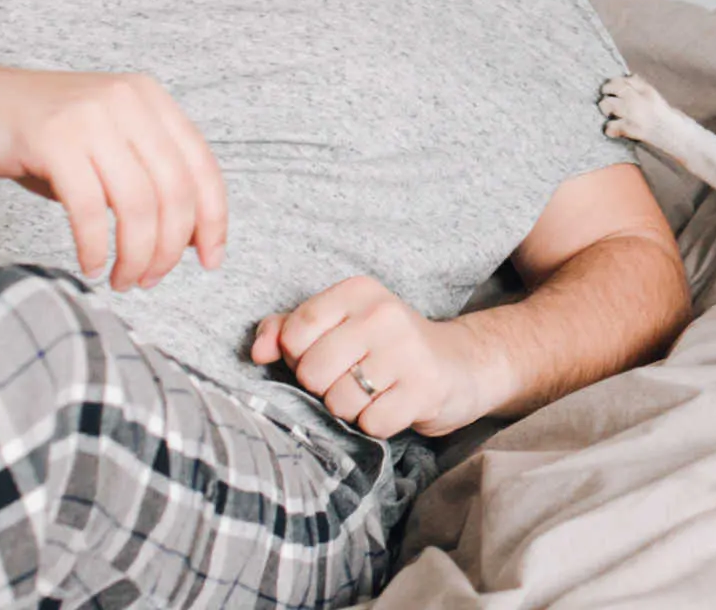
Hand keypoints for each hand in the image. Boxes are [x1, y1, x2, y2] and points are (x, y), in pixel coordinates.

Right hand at [0, 57, 226, 290]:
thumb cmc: (36, 135)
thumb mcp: (104, 147)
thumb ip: (146, 180)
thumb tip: (188, 239)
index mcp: (150, 99)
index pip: (202, 168)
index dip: (213, 221)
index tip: (208, 260)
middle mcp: (128, 100)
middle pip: (175, 191)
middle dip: (169, 248)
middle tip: (150, 280)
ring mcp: (92, 116)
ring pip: (138, 204)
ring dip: (135, 255)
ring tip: (123, 280)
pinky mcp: (54, 137)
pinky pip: (90, 208)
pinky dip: (95, 246)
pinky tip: (90, 264)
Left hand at [250, 276, 499, 437]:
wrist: (459, 364)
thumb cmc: (384, 347)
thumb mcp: (338, 326)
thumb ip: (287, 330)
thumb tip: (256, 351)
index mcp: (357, 291)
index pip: (295, 332)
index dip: (298, 357)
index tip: (326, 355)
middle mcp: (382, 314)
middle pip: (312, 372)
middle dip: (325, 387)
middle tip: (354, 378)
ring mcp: (407, 351)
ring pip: (339, 402)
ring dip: (351, 409)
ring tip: (375, 392)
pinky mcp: (425, 388)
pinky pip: (371, 423)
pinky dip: (377, 424)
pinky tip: (394, 405)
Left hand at [598, 74, 683, 147]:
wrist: (680, 137)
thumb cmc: (669, 119)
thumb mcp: (657, 98)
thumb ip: (642, 88)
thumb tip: (629, 76)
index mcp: (647, 90)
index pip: (625, 79)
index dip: (614, 82)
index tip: (611, 89)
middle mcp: (640, 99)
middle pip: (613, 88)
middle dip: (606, 93)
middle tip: (606, 101)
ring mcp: (635, 114)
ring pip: (608, 104)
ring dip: (606, 110)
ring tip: (610, 115)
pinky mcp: (632, 129)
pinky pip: (611, 126)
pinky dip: (610, 130)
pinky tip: (614, 131)